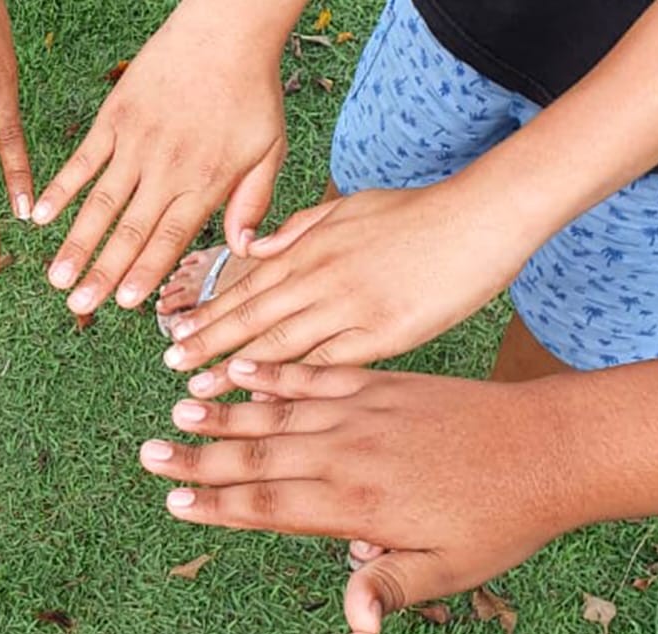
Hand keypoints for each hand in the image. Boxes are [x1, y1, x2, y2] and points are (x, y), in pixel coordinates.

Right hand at [36, 0, 286, 314]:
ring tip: (56, 278)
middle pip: (130, 231)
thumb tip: (243, 250)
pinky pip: (83, 160)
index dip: (145, 273)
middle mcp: (167, 169)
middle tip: (79, 306)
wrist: (226, 30)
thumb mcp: (271, 149)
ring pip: (101, 204)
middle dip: (103, 273)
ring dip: (77, 244)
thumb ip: (255, 201)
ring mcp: (136, 144)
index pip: (170, 239)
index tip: (124, 303)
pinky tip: (39, 217)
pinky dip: (61, 189)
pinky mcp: (115, 119)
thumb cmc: (252, 90)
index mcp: (205, 182)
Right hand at [138, 361, 580, 629]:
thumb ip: (390, 590)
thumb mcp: (449, 571)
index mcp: (356, 506)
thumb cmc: (499, 522)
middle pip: (257, 456)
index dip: (217, 505)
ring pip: (277, 412)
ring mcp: (361, 413)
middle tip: (148, 454)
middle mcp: (347, 455)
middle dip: (198, 459)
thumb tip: (352, 627)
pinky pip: (316, 375)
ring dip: (224, 413)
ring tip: (177, 408)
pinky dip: (275, 374)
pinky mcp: (380, 385)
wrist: (549, 449)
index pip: (269, 506)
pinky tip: (240, 368)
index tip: (171, 503)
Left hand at [161, 184, 534, 387]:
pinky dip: (294, 381)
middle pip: (253, 315)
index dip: (210, 311)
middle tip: (172, 366)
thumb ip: (300, 229)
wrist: (485, 214)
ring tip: (199, 392)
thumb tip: (254, 244)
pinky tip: (264, 402)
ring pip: (281, 341)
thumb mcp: (349, 206)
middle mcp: (321, 277)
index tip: (176, 333)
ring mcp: (351, 306)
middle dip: (209, 342)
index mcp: (311, 249)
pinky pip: (329, 361)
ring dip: (236, 368)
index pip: (247, 284)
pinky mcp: (385, 332)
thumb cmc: (420, 211)